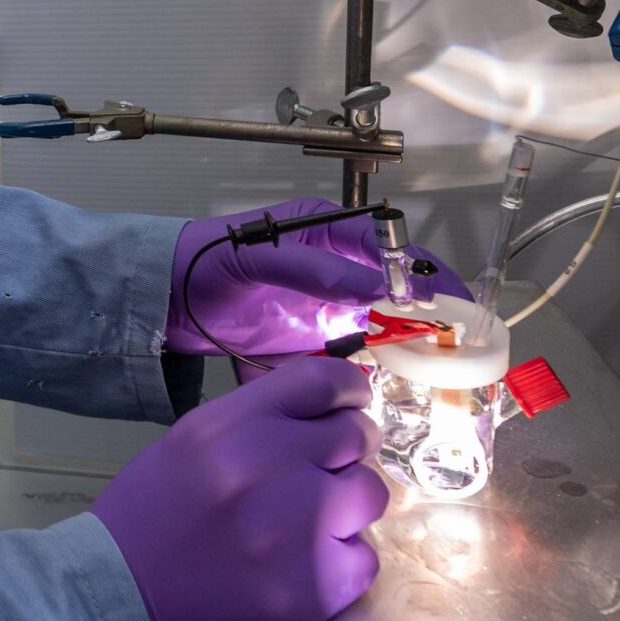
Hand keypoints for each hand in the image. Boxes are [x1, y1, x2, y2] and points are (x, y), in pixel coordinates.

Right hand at [92, 358, 387, 620]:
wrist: (118, 605)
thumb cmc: (145, 524)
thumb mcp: (187, 447)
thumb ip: (250, 426)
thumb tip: (314, 417)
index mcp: (231, 426)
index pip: (321, 381)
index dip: (348, 389)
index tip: (352, 403)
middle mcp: (271, 464)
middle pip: (356, 435)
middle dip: (348, 452)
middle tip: (324, 475)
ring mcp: (301, 526)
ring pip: (370, 493)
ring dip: (347, 508)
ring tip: (308, 528)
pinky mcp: (320, 583)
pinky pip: (364, 558)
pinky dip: (341, 565)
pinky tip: (301, 572)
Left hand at [165, 199, 470, 359]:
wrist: (162, 299)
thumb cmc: (204, 261)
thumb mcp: (256, 257)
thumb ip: (313, 270)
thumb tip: (374, 288)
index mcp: (327, 232)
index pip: (391, 247)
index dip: (424, 273)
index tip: (447, 302)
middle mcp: (336, 269)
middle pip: (396, 290)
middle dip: (428, 315)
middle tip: (457, 344)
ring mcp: (326, 308)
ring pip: (381, 327)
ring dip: (405, 347)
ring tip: (434, 371)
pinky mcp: (311, 343)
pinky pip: (350, 357)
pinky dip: (368, 372)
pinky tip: (383, 388)